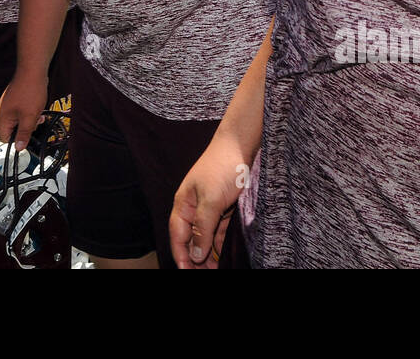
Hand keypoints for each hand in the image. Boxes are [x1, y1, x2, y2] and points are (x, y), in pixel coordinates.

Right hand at [0, 70, 48, 149]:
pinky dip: (30, 112)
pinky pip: (22, 111)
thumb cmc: (30, 91)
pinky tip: (37, 107)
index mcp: (3, 117)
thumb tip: (19, 148)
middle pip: (12, 129)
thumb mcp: (29, 117)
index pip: (4, 138)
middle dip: (25, 128)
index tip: (26, 138)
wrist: (33, 70)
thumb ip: (24, 134)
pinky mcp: (16, 98)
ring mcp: (9, 104)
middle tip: (34, 122)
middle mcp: (3, 111)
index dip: (16, 141)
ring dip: (29, 120)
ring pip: (19, 120)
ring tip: (38, 114)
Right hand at [169, 131, 247, 268]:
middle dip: (196, 258)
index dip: (181, 256)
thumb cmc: (222, 167)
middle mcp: (194, 207)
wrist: (241, 145)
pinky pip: (219, 228)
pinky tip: (224, 250)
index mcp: (184, 205)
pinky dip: (221, 240)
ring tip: (216, 267)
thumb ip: (202, 228)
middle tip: (207, 272)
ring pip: (206, 236)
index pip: (178, 236)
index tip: (188, 273)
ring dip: (210, 252)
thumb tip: (194, 254)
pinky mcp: (223, 205)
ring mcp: (209, 206)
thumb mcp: (211, 200)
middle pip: (191, 239)